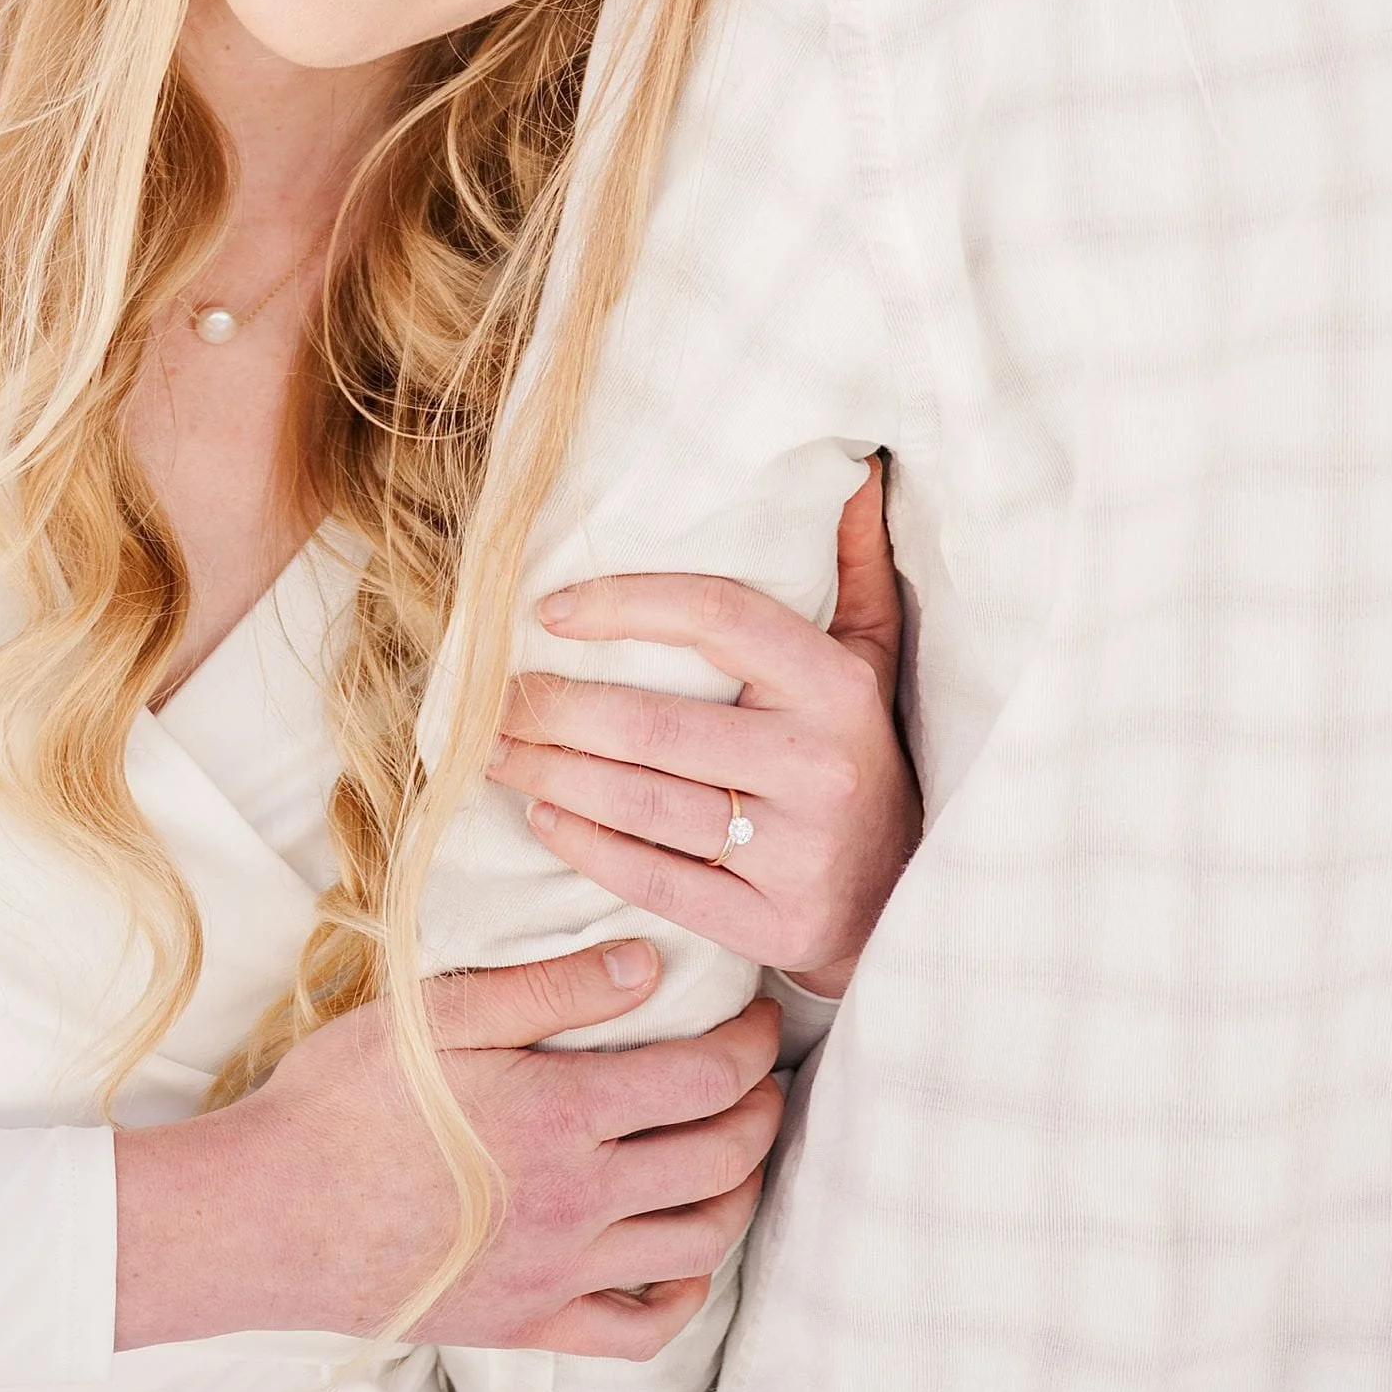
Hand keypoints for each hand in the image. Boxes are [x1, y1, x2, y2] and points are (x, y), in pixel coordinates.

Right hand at [111, 943, 783, 1360]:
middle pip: (721, 1159)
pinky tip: (686, 1261)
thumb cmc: (342, 1100)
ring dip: (739, 1193)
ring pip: (698, 1243)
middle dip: (761, 1110)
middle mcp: (580, 1201)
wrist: (264, 1216)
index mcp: (564, 1114)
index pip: (707, 1077)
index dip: (754, 1043)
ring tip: (738, 1153)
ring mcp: (559, 1274)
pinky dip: (685, 1296)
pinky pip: (640, 1330)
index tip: (763, 1018)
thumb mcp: (439, 1014)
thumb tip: (648, 962)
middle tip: (762, 1077)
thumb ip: (552, 989)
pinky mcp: (529, 1325)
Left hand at [490, 460, 918, 999]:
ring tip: (491, 750)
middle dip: (554, 708)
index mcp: (834, 686)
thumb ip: (853, 565)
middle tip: (489, 697)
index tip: (549, 610)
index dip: (625, 604)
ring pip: (640, 800)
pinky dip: (585, 844)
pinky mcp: (770, 924)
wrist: (902, 904)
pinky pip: (652, 878)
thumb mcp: (869, 660)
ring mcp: (795, 851)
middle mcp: (817, 765)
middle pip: (651, 723)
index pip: (716, 618)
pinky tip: (540, 814)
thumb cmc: (859, 757)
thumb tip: (855, 468)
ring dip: (548, 772)